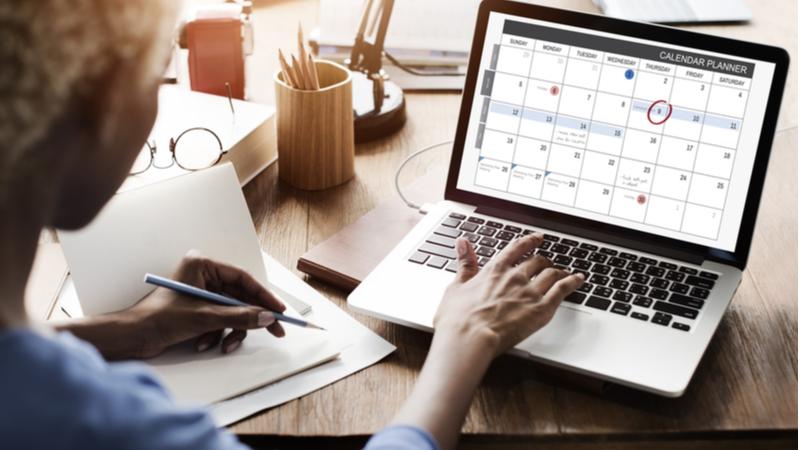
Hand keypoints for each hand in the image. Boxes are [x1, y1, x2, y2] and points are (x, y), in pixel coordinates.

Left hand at [125, 250, 286, 357]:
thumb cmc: (156, 318)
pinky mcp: (197, 310)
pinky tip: (203, 343)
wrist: (131, 337)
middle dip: (251, 317)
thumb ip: (239, 316)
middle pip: (240, 296)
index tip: (278, 310)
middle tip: (274, 329)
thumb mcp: (204, 318)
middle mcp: (202, 276)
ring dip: (229, 330)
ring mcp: (200, 294)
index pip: (242, 278)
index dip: (263, 295)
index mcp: (202, 265)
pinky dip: (216, 335)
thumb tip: (266, 317)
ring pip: (232, 312)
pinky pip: (220, 321)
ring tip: (224, 345)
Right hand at [434, 233, 584, 358]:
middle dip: (544, 260)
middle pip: (537, 261)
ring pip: (552, 273)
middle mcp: (515, 276)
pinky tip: (579, 280)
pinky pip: (563, 290)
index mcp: (495, 270)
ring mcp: (530, 292)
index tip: (537, 238)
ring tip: (565, 272)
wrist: (469, 338)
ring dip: (560, 271)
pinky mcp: (542, 309)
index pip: (517, 248)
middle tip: (548, 262)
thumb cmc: (458, 319)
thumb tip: (462, 243)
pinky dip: (573, 282)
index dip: (529, 241)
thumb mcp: (455, 286)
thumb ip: (464, 263)